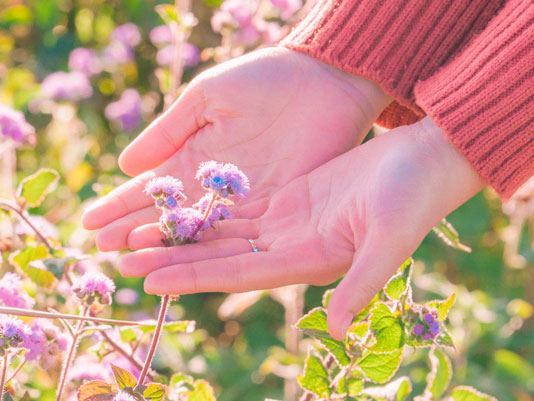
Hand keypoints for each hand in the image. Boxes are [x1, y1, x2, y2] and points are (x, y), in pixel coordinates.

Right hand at [81, 47, 391, 250]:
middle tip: (101, 250)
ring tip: (129, 263)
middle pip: (167, 217)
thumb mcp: (206, 98)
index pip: (148, 188)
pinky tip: (180, 265)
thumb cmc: (262, 78)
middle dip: (133, 232)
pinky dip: (207, 253)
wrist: (323, 79)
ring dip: (164, 249)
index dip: (119, 205)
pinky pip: (235, 237)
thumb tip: (125, 165)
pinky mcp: (273, 211)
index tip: (89, 222)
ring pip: (196, 233)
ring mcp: (241, 203)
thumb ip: (168, 131)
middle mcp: (212, 187)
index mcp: (192, 156)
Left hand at [118, 117, 484, 339]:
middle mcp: (287, 250)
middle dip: (171, 257)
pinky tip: (173, 205)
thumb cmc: (413, 198)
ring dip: (180, 233)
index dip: (192, 278)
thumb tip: (340, 331)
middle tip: (123, 259)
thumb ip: (361, 284)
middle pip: (217, 256)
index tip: (151, 281)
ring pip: (220, 231)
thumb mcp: (389, 240)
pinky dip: (203, 207)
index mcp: (305, 263)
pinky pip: (235, 205)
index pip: (235, 275)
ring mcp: (284, 225)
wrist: (425, 162)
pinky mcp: (287, 199)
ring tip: (136, 233)